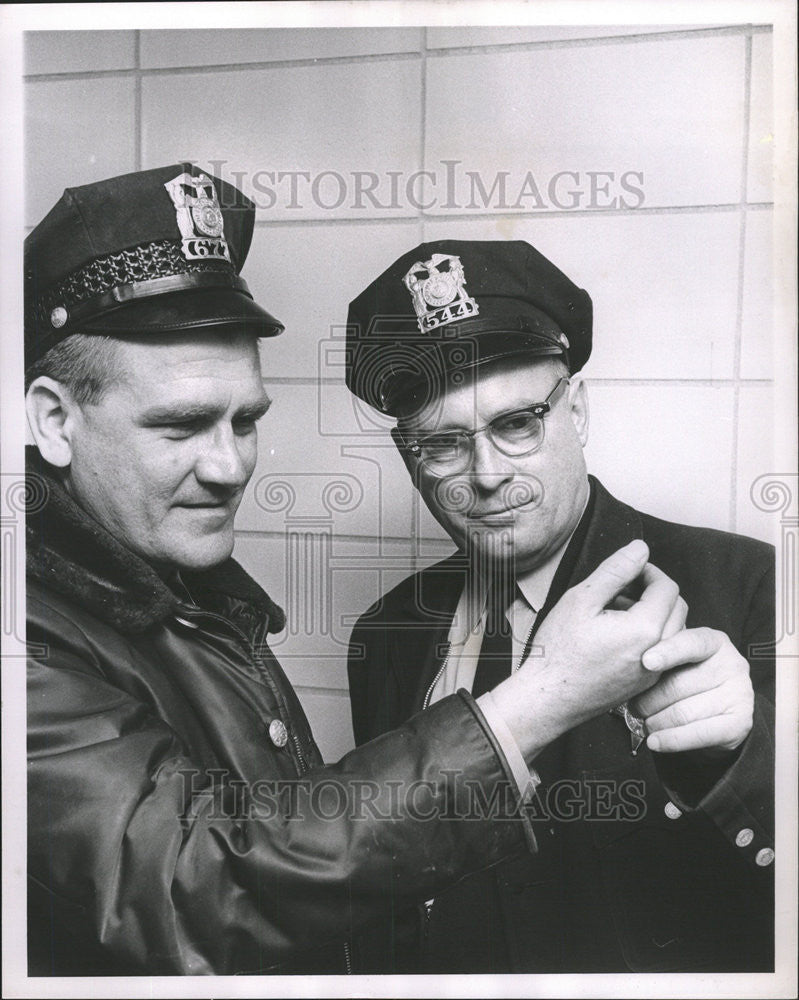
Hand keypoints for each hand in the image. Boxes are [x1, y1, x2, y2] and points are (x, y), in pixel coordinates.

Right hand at [492, 539, 681, 761]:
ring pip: (672, 630)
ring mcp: (654, 672)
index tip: (628, 569)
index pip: (667, 587)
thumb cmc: (559, 650)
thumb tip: (640, 549)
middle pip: (677, 608)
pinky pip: (662, 651)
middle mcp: (659, 652)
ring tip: (616, 609)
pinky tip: (617, 633)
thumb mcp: (581, 599)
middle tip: (623, 585)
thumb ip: (615, 570)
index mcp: (646, 629)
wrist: (548, 698)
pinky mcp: (646, 684)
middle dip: (655, 590)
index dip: (649, 571)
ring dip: (653, 612)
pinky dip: (649, 634)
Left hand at [632, 628, 753, 754]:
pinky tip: (655, 742)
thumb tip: (630, 665)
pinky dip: (672, 740)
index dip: (668, 652)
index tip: (646, 661)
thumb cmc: (691, 677)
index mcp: (714, 641)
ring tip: (644, 723)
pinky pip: (698, 734)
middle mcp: (731, 664)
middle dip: (647, 700)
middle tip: (633, 707)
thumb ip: (661, 653)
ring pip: (683, 712)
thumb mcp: (680, 658)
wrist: (722, 710)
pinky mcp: (739, 724)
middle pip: (678, 684)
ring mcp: (739, 694)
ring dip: (655, 722)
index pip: (691, 643)